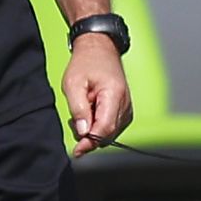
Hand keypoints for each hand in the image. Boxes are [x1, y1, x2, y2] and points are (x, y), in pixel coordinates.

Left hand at [63, 35, 132, 155]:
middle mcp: (125, 105)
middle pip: (108, 134)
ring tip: (81, 109)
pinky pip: (111, 127)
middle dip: (88, 135)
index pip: (105, 129)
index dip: (90, 142)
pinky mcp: (124, 111)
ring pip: (109, 133)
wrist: (99, 49)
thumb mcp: (73, 83)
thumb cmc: (86, 63)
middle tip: (74, 120)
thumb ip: (78, 109)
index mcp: (114, 96)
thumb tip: (83, 132)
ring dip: (92, 129)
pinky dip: (97, 125)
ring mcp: (127, 109)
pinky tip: (89, 111)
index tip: (77, 150)